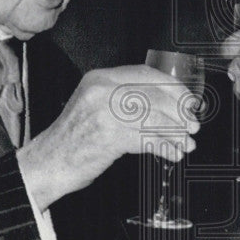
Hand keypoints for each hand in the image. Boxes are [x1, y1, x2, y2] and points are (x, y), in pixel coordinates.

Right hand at [18, 65, 199, 209]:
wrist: (45, 164)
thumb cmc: (72, 140)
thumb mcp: (95, 107)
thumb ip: (125, 99)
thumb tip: (168, 104)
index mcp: (100, 78)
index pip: (147, 74)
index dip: (173, 88)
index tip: (189, 101)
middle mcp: (101, 89)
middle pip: (154, 94)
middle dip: (179, 111)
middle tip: (193, 124)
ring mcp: (103, 111)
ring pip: (154, 116)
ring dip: (176, 132)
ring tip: (186, 143)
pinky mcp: (108, 135)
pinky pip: (147, 137)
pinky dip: (165, 146)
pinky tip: (172, 153)